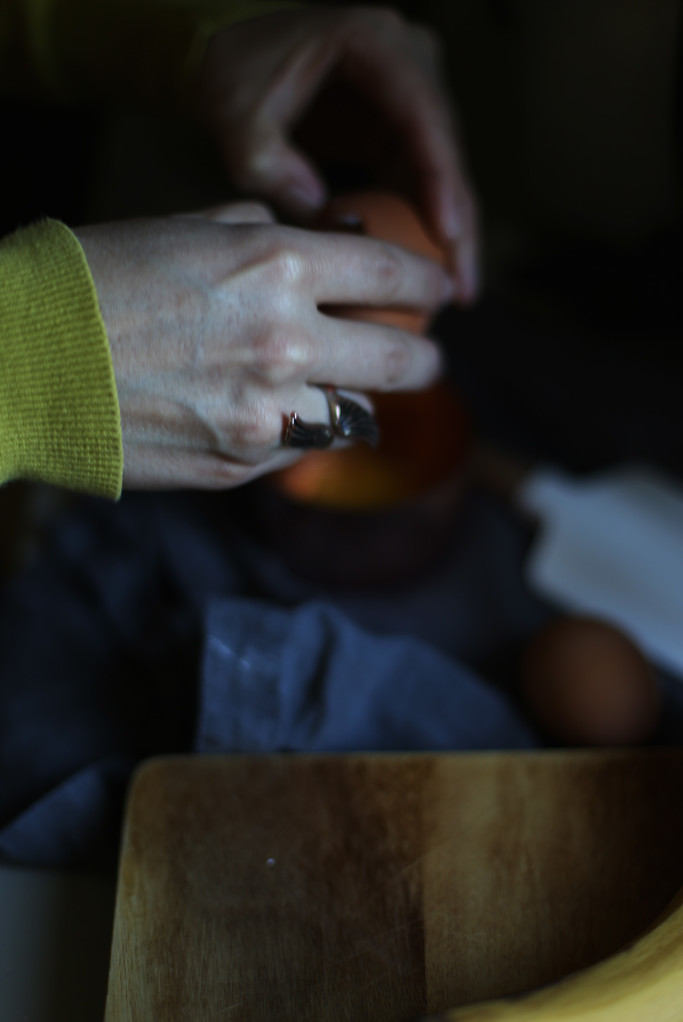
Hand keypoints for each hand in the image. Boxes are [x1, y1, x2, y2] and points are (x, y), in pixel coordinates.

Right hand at [75, 204, 452, 489]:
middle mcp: (287, 342)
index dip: (431, 282)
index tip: (441, 290)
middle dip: (425, 356)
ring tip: (338, 388)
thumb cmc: (95, 281)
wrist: (23, 360)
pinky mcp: (241, 466)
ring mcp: (267, 414)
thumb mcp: (185, 228)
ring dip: (357, 398)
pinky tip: (276, 413)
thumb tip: (323, 239)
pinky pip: (302, 447)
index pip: (395, 273)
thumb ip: (266, 233)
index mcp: (278, 265)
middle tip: (425, 356)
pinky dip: (303, 430)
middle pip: (405, 358)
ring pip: (358, 414)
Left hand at [194, 7, 478, 301]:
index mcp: (374, 42)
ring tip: (456, 292)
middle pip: (446, 150)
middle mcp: (407, 63)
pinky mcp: (397, 130)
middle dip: (457, 223)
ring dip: (450, 234)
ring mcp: (407, 98)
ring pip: (443, 173)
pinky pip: (420, 183)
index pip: (422, 115)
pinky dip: (424, 228)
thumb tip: (321, 217)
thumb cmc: (233, 75)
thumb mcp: (236, 116)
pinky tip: (429, 273)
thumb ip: (268, 163)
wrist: (225, 54)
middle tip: (462, 287)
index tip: (447, 234)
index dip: (440, 178)